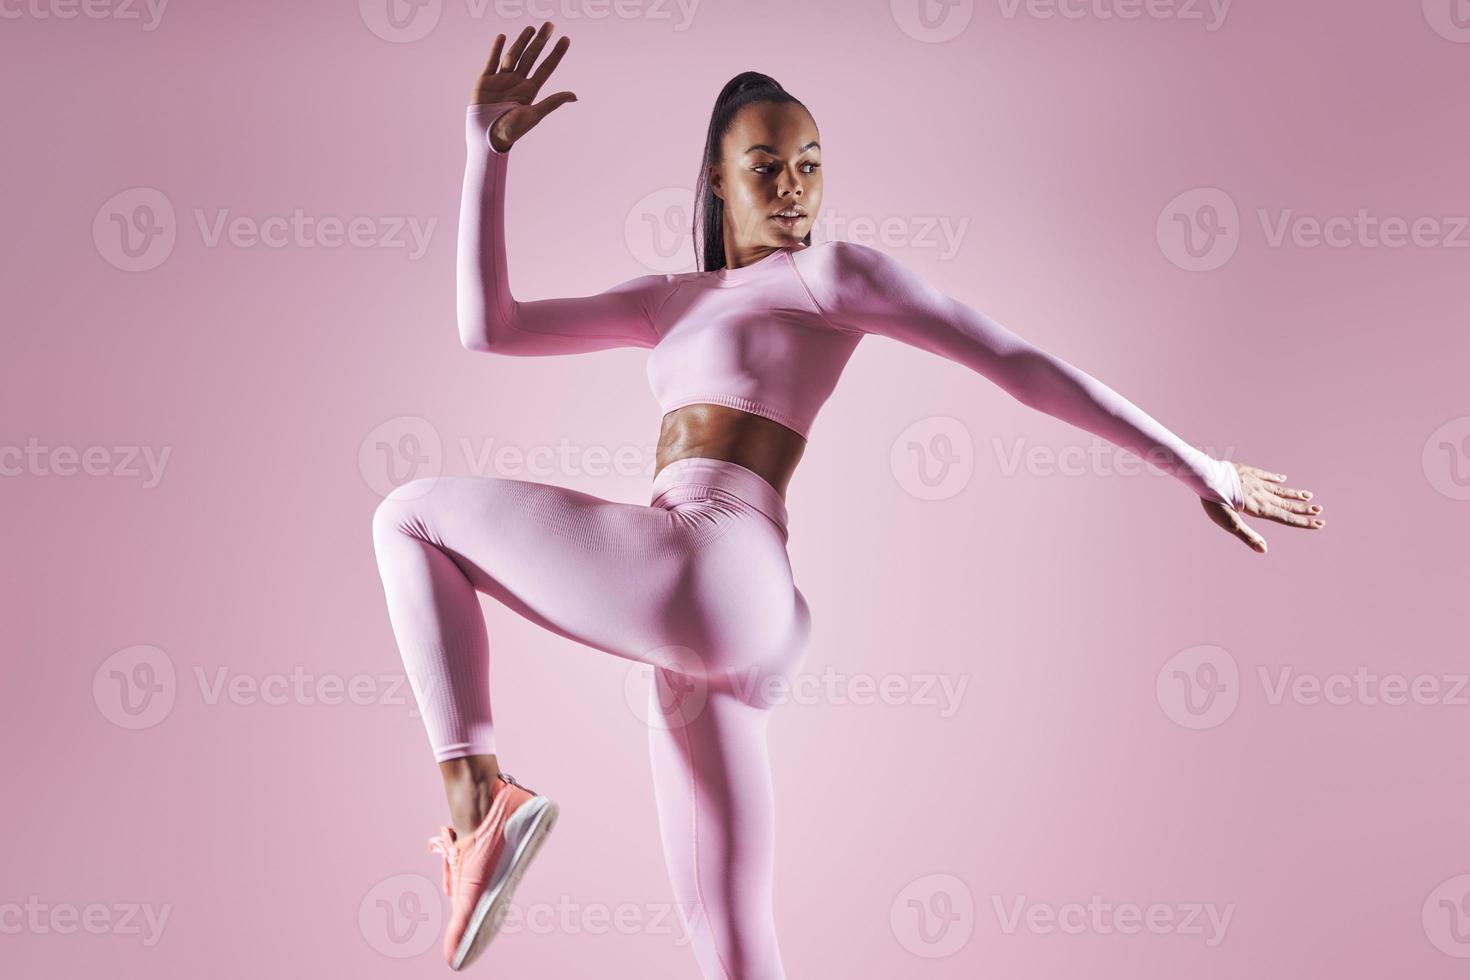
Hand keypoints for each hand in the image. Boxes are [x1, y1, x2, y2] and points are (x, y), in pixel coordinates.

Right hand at [471, 21, 576, 152]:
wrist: (487, 136)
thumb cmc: (511, 130)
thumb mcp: (534, 115)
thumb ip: (552, 102)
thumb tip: (575, 96)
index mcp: (530, 90)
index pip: (546, 68)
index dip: (556, 54)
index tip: (565, 39)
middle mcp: (517, 82)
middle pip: (531, 57)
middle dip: (541, 41)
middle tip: (550, 25)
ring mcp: (502, 79)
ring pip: (514, 55)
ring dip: (522, 41)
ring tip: (531, 28)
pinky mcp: (486, 80)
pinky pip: (492, 61)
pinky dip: (496, 49)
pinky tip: (503, 37)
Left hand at [1200, 462, 1324, 553]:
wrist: (1205, 475)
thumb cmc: (1214, 501)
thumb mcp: (1228, 522)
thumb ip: (1247, 535)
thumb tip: (1263, 550)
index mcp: (1258, 508)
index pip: (1285, 518)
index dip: (1302, 522)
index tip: (1319, 524)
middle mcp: (1261, 495)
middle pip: (1286, 504)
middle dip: (1303, 509)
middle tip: (1320, 511)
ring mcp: (1256, 482)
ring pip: (1279, 489)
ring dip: (1294, 494)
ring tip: (1309, 496)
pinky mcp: (1248, 471)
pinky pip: (1266, 475)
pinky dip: (1275, 478)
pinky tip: (1283, 479)